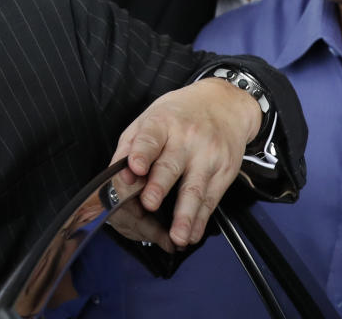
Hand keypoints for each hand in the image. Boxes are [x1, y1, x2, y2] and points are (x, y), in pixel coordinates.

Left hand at [109, 78, 260, 247]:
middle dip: (159, 187)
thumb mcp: (149, 118)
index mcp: (162, 123)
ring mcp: (208, 156)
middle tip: (149, 204)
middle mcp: (186, 139)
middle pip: (171, 166)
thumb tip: (116, 174)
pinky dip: (201, 220)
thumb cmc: (179, 114)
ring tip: (177, 235)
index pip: (150, 138)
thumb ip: (130, 145)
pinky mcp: (224, 172)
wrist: (224, 105)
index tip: (135, 168)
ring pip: (195, 189)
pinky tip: (192, 234)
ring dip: (185, 215)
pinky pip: (210, 199)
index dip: (142, 153)